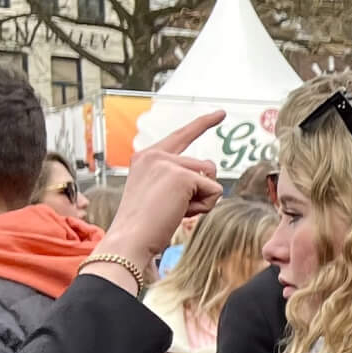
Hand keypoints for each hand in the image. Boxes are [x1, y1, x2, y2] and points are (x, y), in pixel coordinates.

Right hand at [94, 112, 226, 264]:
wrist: (130, 239)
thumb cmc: (145, 225)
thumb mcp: (159, 193)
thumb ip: (179, 178)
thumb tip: (210, 171)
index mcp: (147, 157)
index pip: (182, 135)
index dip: (203, 124)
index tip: (221, 113)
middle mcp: (156, 155)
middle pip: (206, 166)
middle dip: (200, 191)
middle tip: (172, 208)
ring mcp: (168, 163)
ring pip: (211, 178)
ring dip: (202, 199)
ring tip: (174, 210)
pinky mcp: (182, 176)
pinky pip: (215, 191)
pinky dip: (205, 207)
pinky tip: (180, 213)